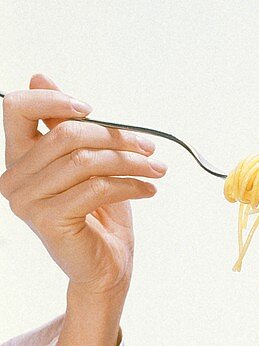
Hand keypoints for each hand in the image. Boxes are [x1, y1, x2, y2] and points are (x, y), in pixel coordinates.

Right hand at [0, 73, 166, 296]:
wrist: (105, 269)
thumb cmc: (99, 217)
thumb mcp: (87, 164)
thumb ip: (67, 126)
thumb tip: (40, 76)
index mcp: (19, 158)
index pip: (16, 108)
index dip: (53, 99)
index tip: (92, 109)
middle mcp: (15, 178)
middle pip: (65, 135)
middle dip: (114, 136)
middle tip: (149, 147)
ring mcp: (28, 201)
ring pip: (85, 161)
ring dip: (129, 162)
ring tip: (156, 169)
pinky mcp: (50, 220)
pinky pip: (96, 188)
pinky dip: (130, 185)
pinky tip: (149, 189)